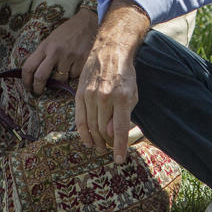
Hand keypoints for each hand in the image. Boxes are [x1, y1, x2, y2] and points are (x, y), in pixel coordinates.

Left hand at [21, 5, 98, 94]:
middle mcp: (55, 51)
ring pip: (60, 80)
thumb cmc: (67, 32)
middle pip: (40, 77)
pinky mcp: (82, 59)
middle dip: (38, 89)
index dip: (26, 80)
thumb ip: (43, 55)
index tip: (28, 87)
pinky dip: (74, 74)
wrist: (86, 22)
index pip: (29, 66)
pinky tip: (76, 64)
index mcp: (45, 46)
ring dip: (60, 80)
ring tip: (64, 72)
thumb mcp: (50, 40)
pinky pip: (74, 76)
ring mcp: (69, 56)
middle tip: (38, 92)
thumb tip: (34, 75)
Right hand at [75, 0, 149, 163]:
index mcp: (121, 98)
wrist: (110, 51)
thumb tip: (111, 136)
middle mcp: (104, 98)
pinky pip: (79, 119)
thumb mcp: (133, 94)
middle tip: (110, 150)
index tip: (119, 160)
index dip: (119, 148)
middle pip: (103, 131)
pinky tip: (88, 141)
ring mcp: (90, 96)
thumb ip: (124, 115)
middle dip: (107, 144)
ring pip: (91, 127)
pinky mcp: (79, 94)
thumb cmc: (125, 74)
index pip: (119, 130)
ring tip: (100, 148)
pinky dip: (83, 133)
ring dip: (96, 141)